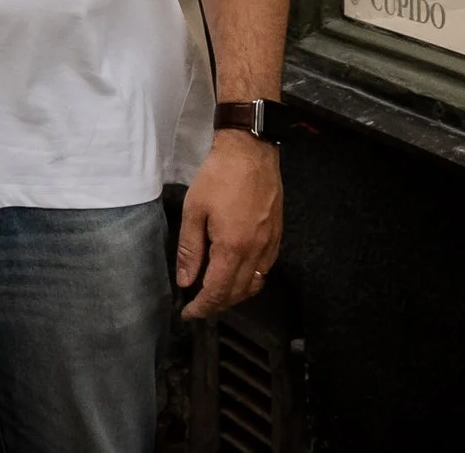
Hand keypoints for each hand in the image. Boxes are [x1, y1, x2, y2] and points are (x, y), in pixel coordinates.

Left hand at [175, 131, 280, 318]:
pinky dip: (250, 280)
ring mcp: (270, 245)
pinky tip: (236, 273)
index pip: (218, 291)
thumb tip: (186, 281)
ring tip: (215, 293)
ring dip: (235, 295)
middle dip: (217, 305)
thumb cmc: (219, 176)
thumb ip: (190, 249)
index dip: (202, 307)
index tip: (188, 314)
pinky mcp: (277, 236)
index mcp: (233, 247)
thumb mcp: (194, 210)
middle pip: (238, 293)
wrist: (251, 151)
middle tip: (198, 306)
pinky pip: (264, 269)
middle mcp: (256, 252)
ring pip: (254, 284)